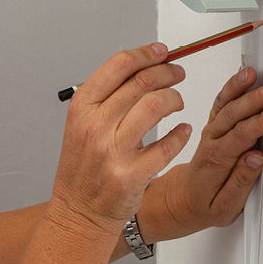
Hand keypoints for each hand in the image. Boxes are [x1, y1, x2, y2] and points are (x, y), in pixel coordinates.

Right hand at [47, 43, 191, 231]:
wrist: (79, 212)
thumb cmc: (84, 168)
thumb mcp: (82, 124)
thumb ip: (107, 96)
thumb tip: (141, 66)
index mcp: (82, 108)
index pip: (119, 66)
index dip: (146, 53)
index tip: (162, 51)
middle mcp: (95, 127)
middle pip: (142, 82)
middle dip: (167, 72)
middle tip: (178, 73)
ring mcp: (113, 152)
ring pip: (156, 105)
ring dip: (175, 98)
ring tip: (178, 102)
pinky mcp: (132, 175)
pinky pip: (167, 145)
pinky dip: (181, 134)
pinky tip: (183, 130)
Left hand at [145, 67, 262, 238]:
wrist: (181, 199)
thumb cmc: (204, 204)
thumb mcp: (225, 207)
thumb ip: (242, 181)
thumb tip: (257, 157)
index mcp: (215, 162)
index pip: (239, 138)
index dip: (257, 123)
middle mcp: (211, 143)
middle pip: (232, 117)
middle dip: (253, 101)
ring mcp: (211, 132)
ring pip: (225, 106)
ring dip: (240, 88)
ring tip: (254, 74)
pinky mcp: (213, 126)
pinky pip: (221, 103)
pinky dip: (231, 87)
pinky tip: (243, 76)